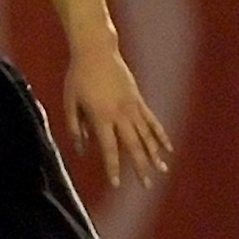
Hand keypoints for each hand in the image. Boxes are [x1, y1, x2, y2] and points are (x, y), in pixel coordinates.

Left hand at [64, 46, 171, 187]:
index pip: (109, 148)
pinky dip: (160, 135)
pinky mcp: (138, 100)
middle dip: (140, 167)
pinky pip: (152, 121)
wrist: (96, 52)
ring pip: (147, 135)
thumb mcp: (70, 102)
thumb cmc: (78, 77)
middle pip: (133, 146)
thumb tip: (82, 150)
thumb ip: (76, 127)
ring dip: (154, 154)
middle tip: (147, 186)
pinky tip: (167, 148)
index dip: (113, 167)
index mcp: (101, 117)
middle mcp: (120, 114)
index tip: (117, 184)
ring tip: (162, 171)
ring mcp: (132, 107)